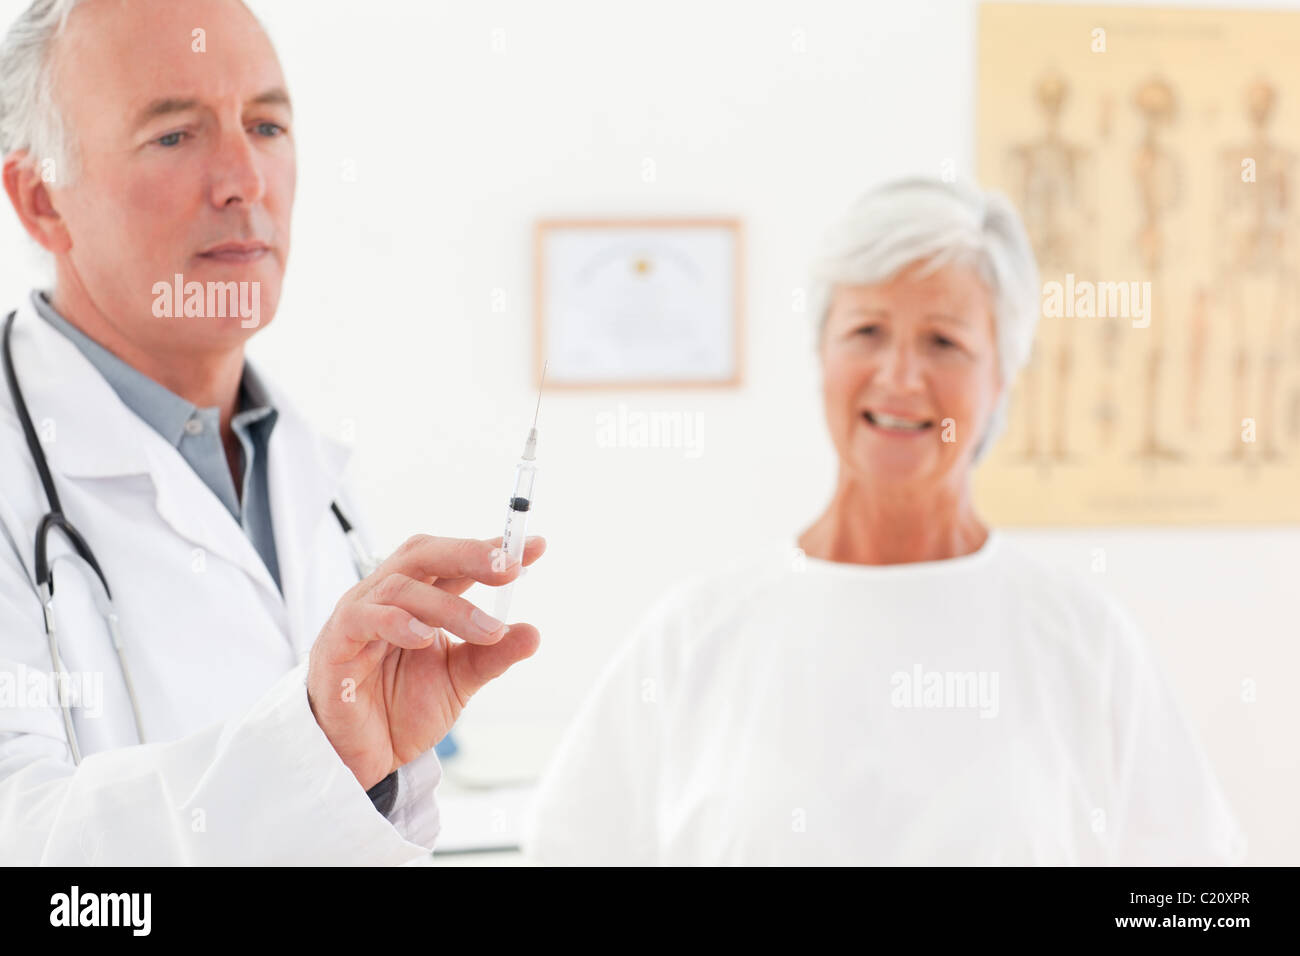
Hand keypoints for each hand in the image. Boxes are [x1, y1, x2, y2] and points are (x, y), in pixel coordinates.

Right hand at [307, 533, 545, 789]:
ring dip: (449, 606)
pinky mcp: (335, 646)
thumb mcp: (459, 681)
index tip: (535, 546)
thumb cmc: (402, 707)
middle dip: (469, 555)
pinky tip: (424, 638)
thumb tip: (534, 633)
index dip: (489, 549)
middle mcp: (386, 597)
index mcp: (417, 598)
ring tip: (487, 631)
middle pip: (423, 554)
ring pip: (400, 588)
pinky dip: (396, 623)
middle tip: (510, 566)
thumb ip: (492, 656)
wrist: (363, 759)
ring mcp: (358, 616)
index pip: (452, 560)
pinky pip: (361, 620)